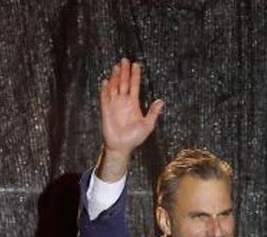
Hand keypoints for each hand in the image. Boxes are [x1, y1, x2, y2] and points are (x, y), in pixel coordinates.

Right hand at [96, 58, 164, 180]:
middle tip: (125, 60)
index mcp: (133, 103)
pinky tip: (106, 82)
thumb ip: (153, 112)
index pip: (134, 85)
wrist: (122, 147)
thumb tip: (161, 101)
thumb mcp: (148, 125)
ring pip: (114, 87)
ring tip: (116, 67)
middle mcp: (123, 101)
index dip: (135, 75)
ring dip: (115, 77)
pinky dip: (105, 90)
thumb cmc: (135, 137)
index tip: (136, 64)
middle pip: (124, 82)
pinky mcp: (106, 110)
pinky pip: (105, 98)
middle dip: (124, 72)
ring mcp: (114, 105)